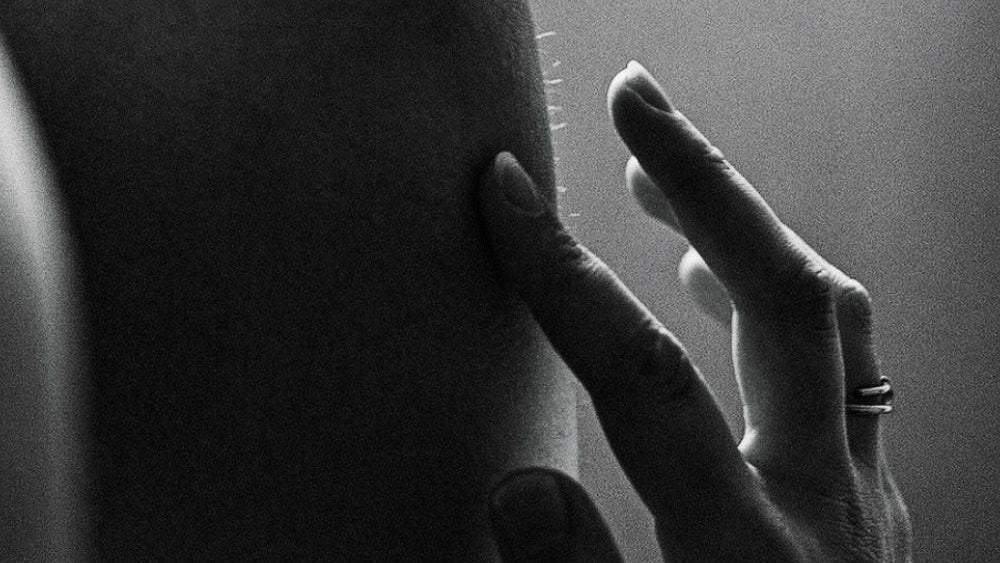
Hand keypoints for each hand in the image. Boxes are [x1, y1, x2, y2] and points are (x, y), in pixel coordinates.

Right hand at [478, 61, 911, 561]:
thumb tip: (515, 484)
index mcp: (745, 551)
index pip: (642, 377)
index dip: (562, 277)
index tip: (504, 194)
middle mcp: (822, 502)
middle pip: (782, 297)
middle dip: (703, 182)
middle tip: (637, 102)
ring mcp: (859, 494)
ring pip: (830, 316)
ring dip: (744, 226)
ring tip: (663, 183)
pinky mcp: (867, 500)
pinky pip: (838, 363)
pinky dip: (776, 298)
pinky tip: (724, 284)